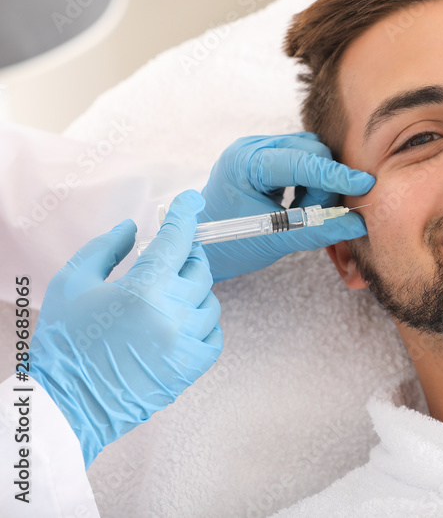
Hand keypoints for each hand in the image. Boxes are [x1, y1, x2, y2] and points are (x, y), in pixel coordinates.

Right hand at [29, 190, 222, 467]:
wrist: (67, 405)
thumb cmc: (64, 343)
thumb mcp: (72, 284)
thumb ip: (105, 248)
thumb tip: (134, 227)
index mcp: (143, 289)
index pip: (177, 239)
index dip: (186, 214)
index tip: (192, 200)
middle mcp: (172, 312)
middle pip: (199, 268)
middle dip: (187, 257)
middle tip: (170, 258)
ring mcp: (186, 341)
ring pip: (209, 301)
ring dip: (193, 292)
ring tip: (167, 298)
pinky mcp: (192, 367)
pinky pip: (215, 334)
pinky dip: (203, 324)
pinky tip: (180, 323)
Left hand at [199, 132, 375, 280]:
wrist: (201, 246)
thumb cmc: (229, 244)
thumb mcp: (275, 240)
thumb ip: (318, 230)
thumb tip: (358, 225)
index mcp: (246, 162)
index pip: (303, 161)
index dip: (337, 175)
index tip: (366, 185)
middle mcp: (252, 147)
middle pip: (313, 151)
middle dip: (324, 184)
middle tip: (313, 215)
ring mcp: (259, 148)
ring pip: (312, 153)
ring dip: (318, 183)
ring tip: (302, 211)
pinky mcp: (268, 156)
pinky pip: (304, 159)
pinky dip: (310, 181)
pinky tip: (298, 203)